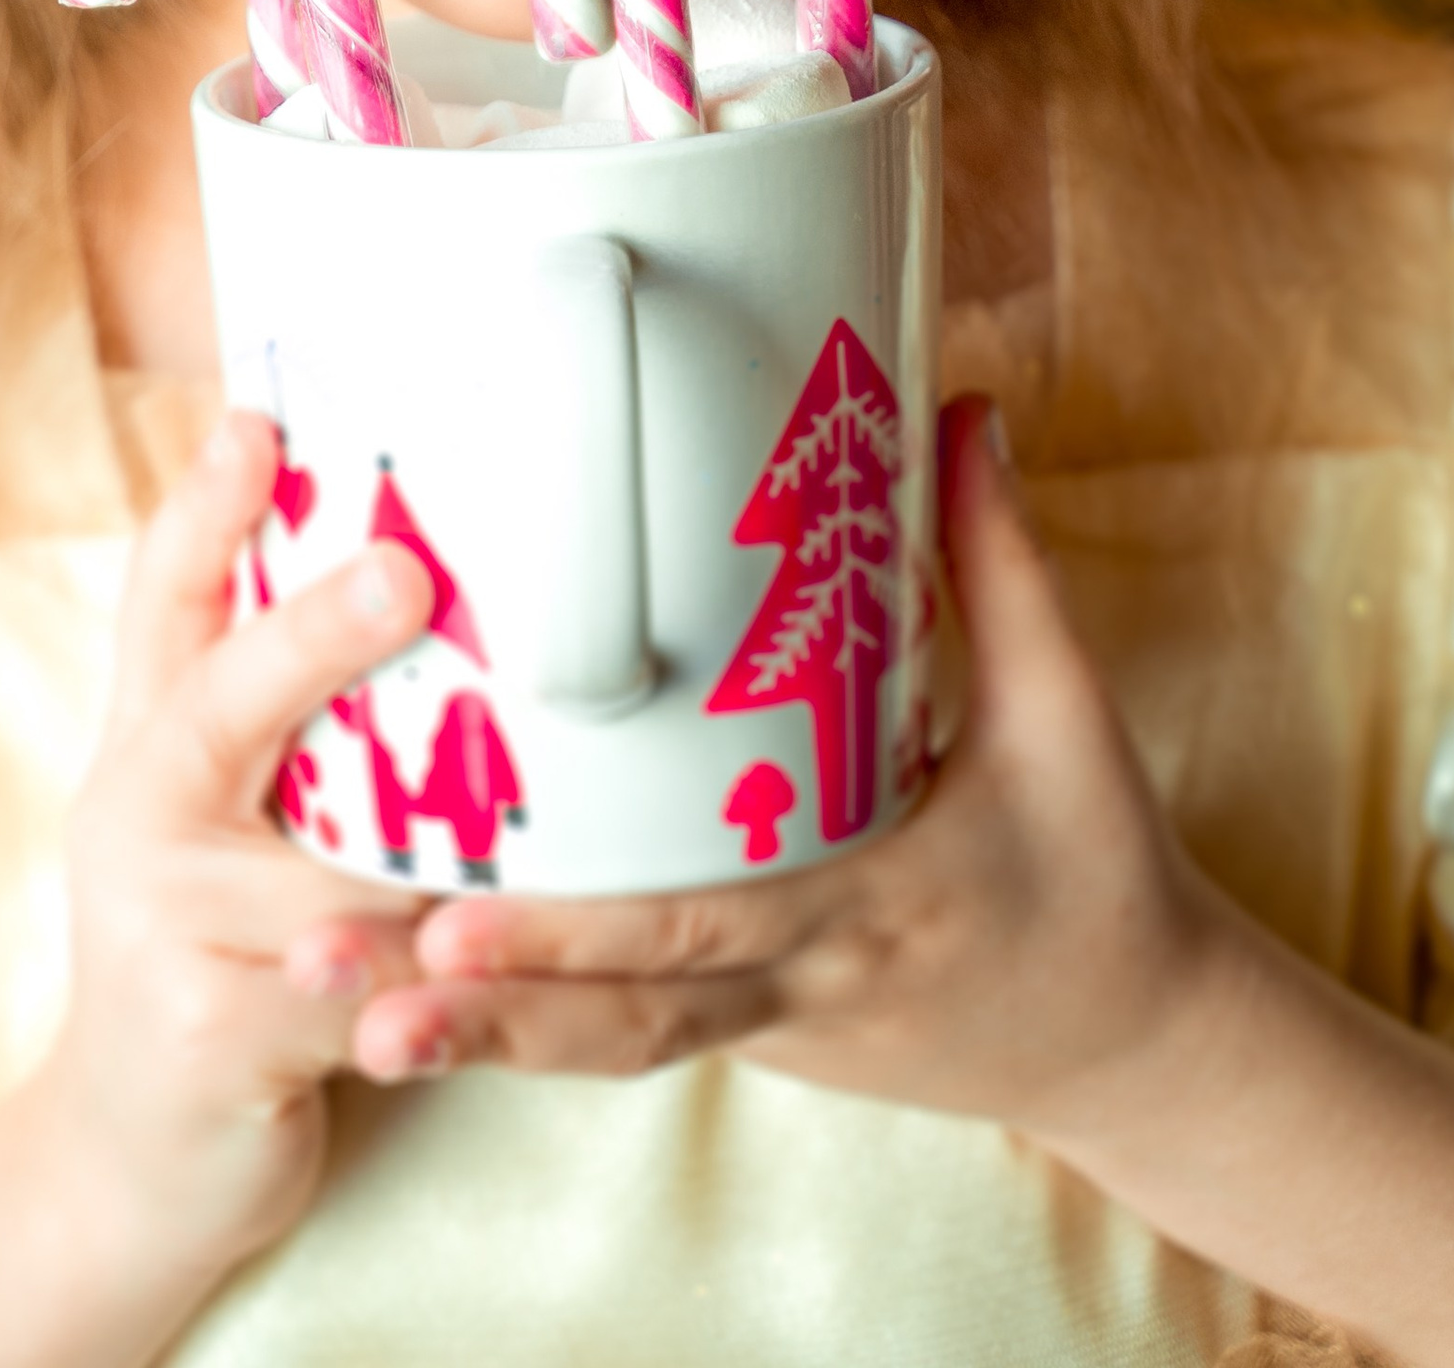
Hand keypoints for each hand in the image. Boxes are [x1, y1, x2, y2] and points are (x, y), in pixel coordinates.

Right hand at [26, 411, 435, 1307]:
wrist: (133, 1165)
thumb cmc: (220, 955)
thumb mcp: (225, 822)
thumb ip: (289, 722)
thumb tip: (420, 564)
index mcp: (146, 747)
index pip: (161, 602)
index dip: (205, 506)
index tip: (257, 416)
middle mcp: (134, 820)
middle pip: (215, 704)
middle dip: (311, 635)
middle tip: (402, 571)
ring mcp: (159, 936)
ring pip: (313, 865)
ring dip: (417, 838)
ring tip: (514, 787)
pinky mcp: (207, 1042)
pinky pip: (347, 992)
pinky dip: (427, 976)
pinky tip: (490, 957)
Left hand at [352, 398, 1215, 1137]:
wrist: (1139, 1051)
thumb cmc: (1102, 872)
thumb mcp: (1069, 714)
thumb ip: (999, 559)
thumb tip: (957, 402)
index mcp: (869, 913)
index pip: (703, 930)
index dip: (573, 935)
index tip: (450, 915)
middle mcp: (799, 988)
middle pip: (611, 1013)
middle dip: (464, 996)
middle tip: (314, 958)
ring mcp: (768, 1026)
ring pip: (597, 1044)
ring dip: (465, 1028)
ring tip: (327, 995)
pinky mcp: (753, 1030)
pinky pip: (626, 1027)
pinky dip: (521, 1014)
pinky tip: (408, 980)